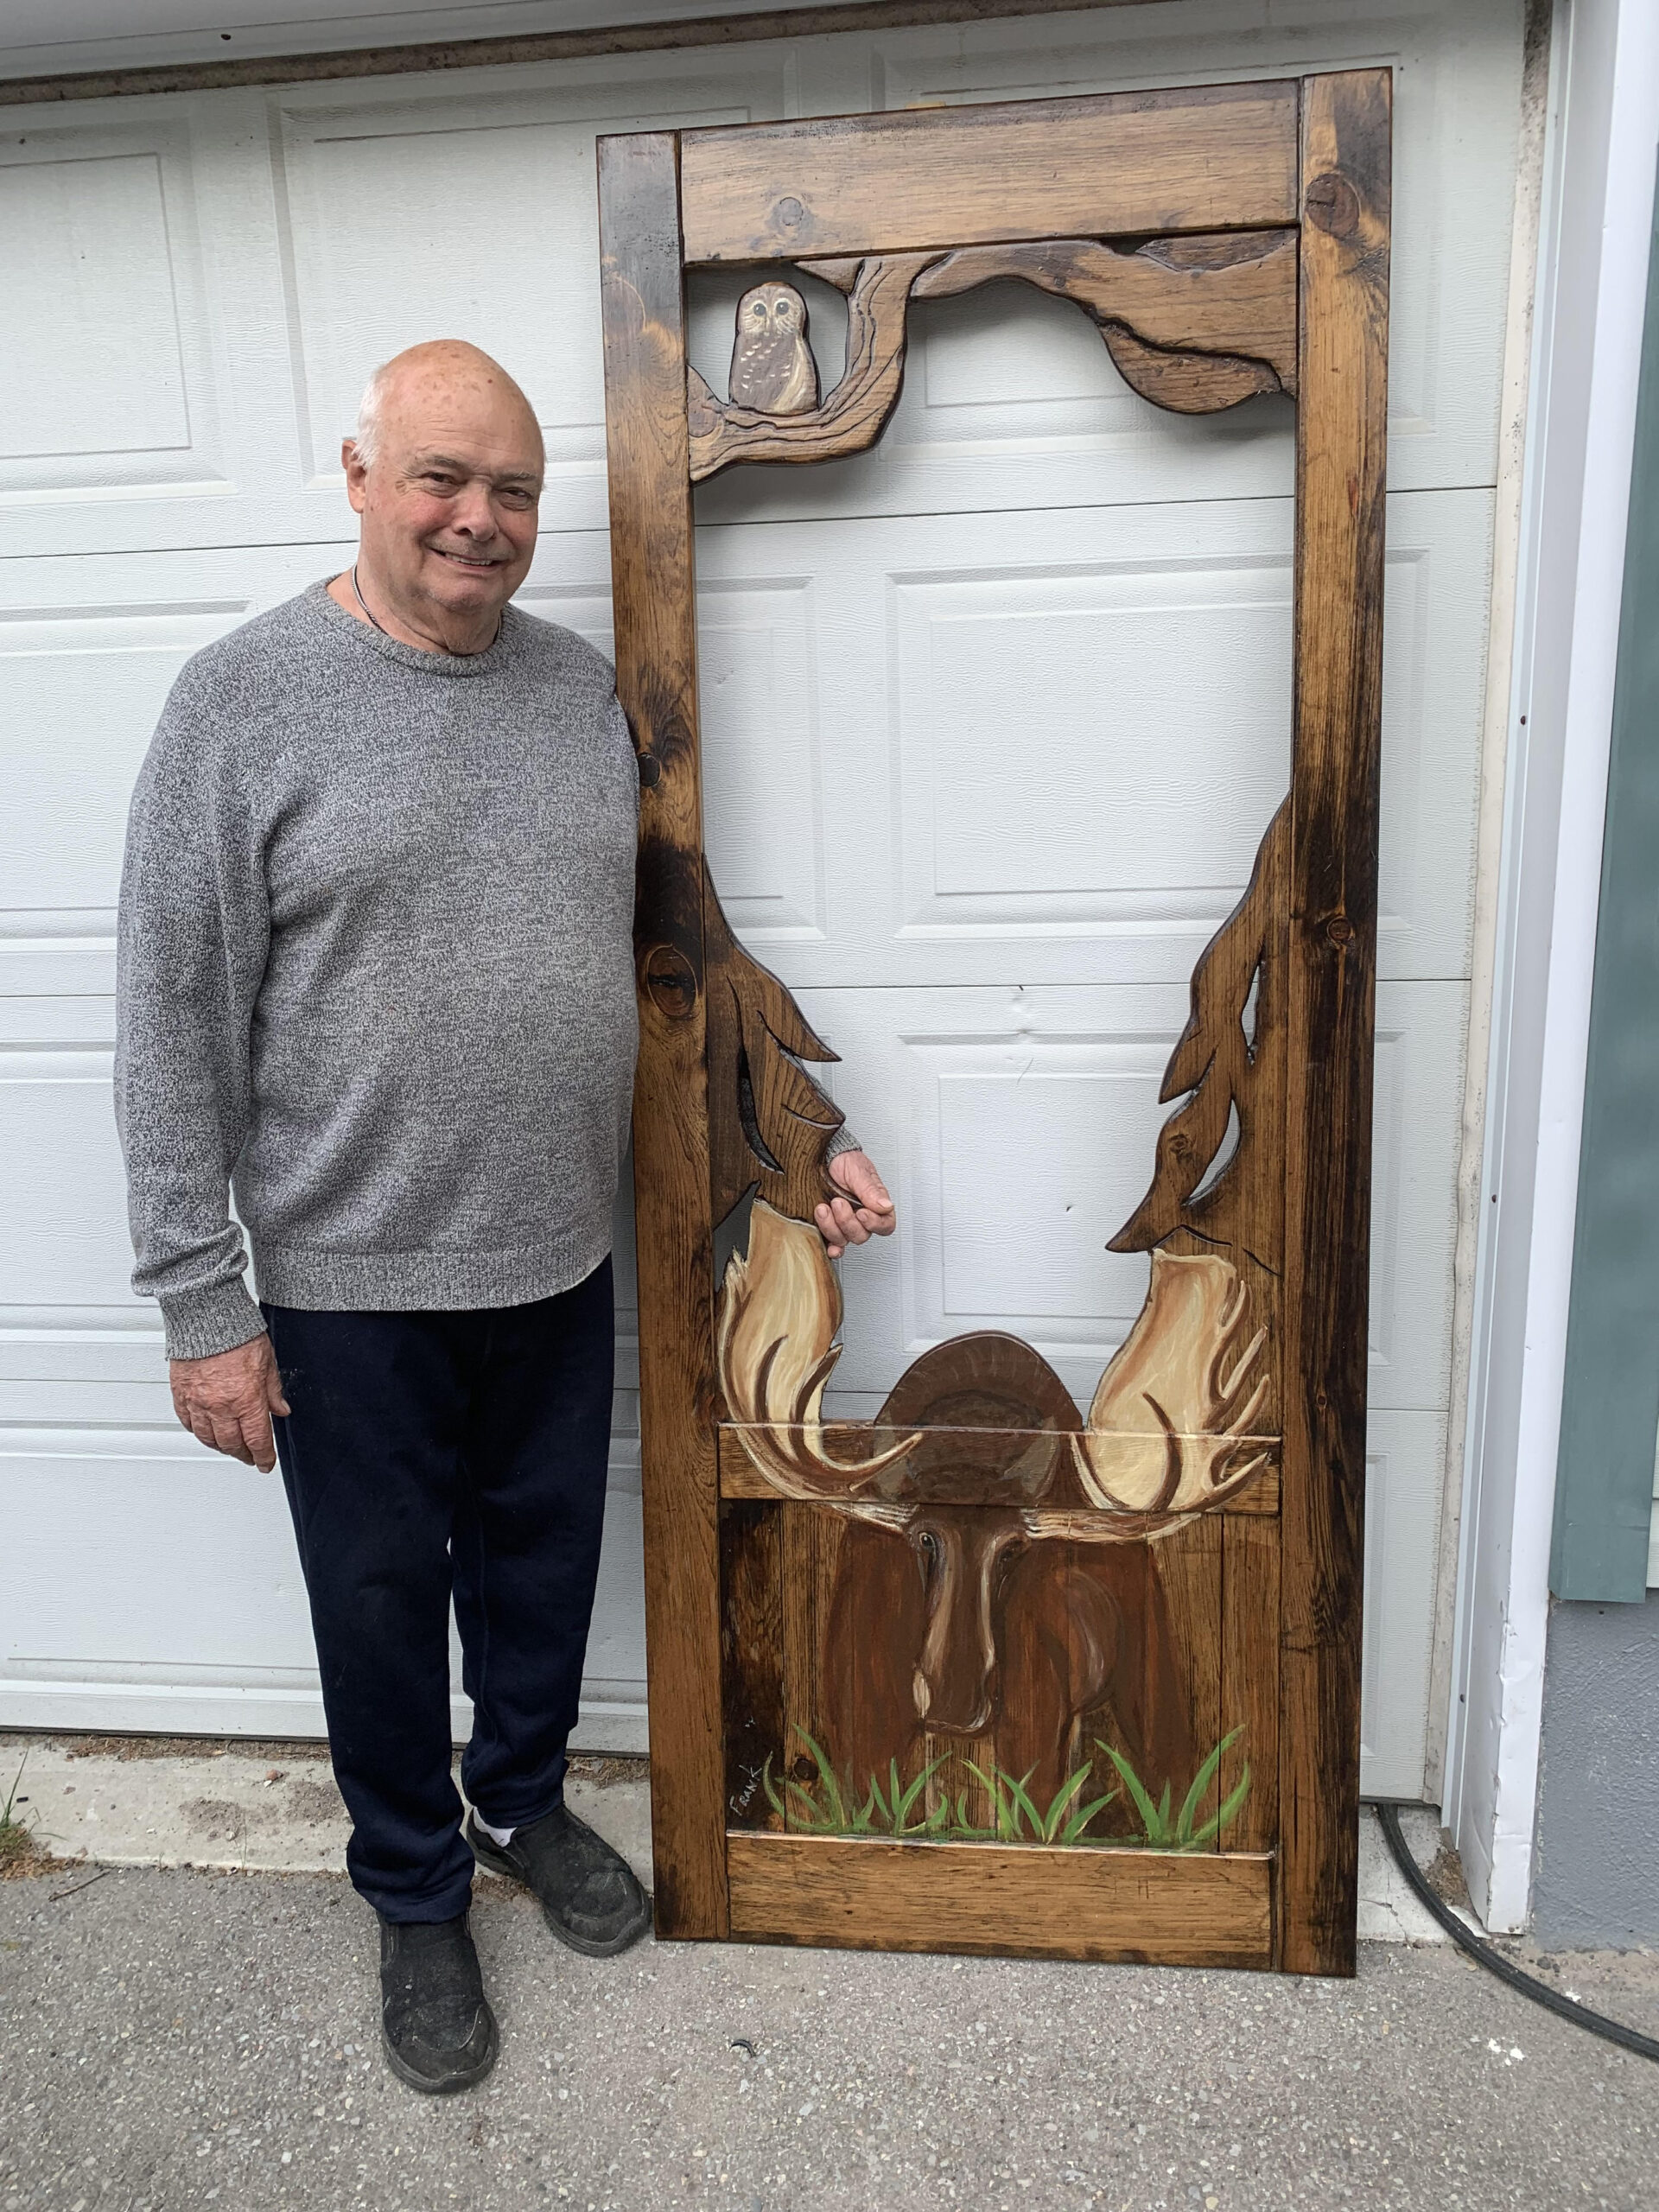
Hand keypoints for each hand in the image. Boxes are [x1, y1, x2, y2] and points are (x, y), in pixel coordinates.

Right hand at [169, 1333, 290, 1472]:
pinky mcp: (181, 1395)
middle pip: (232, 1444)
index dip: (263, 1457)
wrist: (207, 1318)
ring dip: (221, 1447)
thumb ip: (273, 1390)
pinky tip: (205, 1431)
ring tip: (230, 1447)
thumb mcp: (267, 1362)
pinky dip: (198, 1431)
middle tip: (250, 1456)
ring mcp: (198, 1403)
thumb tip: (281, 1410)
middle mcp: (221, 1406)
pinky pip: (187, 1423)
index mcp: (246, 1399)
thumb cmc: (237, 1334)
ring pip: (208, 1438)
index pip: (257, 1440)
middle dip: (243, 1454)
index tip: (266, 1464)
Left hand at [814, 1150, 896, 1259]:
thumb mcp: (858, 1171)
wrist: (822, 1157)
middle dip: (847, 1221)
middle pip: (862, 1235)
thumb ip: (871, 1190)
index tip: (861, 1212)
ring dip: (832, 1227)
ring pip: (845, 1239)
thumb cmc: (844, 1161)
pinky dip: (832, 1248)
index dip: (874, 1223)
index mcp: (875, 1204)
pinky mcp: (829, 1227)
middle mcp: (861, 1216)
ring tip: (822, 1208)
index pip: (885, 1225)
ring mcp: (844, 1223)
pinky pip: (833, 1244)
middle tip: (837, 1202)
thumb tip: (886, 1206)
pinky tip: (829, 1246)